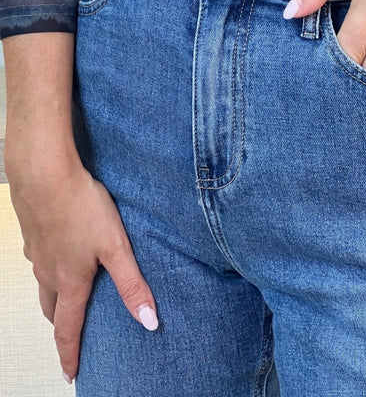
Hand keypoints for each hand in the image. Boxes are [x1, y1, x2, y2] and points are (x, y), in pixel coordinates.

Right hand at [7, 157, 157, 383]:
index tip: (71, 374)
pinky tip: (60, 250)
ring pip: (44, 284)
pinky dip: (49, 265)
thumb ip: (132, 284)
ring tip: (68, 295)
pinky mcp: (33, 231)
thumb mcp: (115, 247)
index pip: (67, 329)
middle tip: (72, 334)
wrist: (44, 174)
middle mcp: (48, 272)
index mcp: (70, 281)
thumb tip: (149, 321)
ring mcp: (37, 252)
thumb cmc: (81, 207)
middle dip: (62, 324)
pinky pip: (40, 258)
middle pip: (53, 309)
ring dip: (55, 296)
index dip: (69, 354)